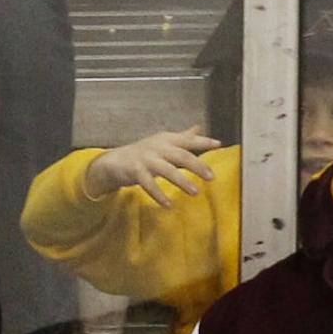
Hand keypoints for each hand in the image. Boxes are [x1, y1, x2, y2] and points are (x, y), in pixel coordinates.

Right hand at [84, 127, 220, 206]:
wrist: (114, 161)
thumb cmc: (142, 152)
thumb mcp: (162, 142)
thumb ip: (182, 137)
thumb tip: (199, 128)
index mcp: (167, 139)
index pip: (188, 139)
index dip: (203, 141)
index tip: (218, 144)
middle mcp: (158, 147)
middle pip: (181, 155)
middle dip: (197, 166)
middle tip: (211, 177)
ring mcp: (147, 159)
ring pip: (167, 171)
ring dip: (182, 181)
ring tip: (195, 192)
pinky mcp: (136, 172)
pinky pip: (150, 185)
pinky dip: (159, 195)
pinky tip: (169, 205)